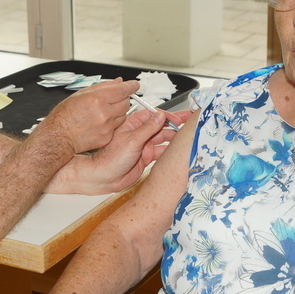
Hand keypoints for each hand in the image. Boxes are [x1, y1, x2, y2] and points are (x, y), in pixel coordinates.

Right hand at [34, 78, 137, 154]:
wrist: (58, 137)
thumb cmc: (64, 116)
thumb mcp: (80, 94)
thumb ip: (102, 87)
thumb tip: (118, 82)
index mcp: (97, 99)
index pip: (123, 89)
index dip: (131, 86)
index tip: (135, 85)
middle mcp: (105, 113)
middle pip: (126, 102)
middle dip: (123, 99)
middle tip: (114, 99)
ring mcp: (107, 126)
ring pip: (123, 115)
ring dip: (118, 111)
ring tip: (103, 112)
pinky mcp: (107, 137)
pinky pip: (116, 127)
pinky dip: (112, 123)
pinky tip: (99, 123)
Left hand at [71, 108, 192, 193]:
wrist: (104, 178)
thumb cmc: (110, 158)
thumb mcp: (132, 140)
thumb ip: (148, 128)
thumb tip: (160, 116)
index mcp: (133, 125)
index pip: (154, 115)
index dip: (167, 116)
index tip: (179, 117)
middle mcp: (139, 134)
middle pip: (160, 126)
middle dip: (175, 124)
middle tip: (190, 121)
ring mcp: (143, 146)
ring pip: (162, 139)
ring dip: (174, 137)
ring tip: (188, 135)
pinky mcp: (145, 158)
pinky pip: (161, 152)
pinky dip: (170, 151)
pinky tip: (178, 150)